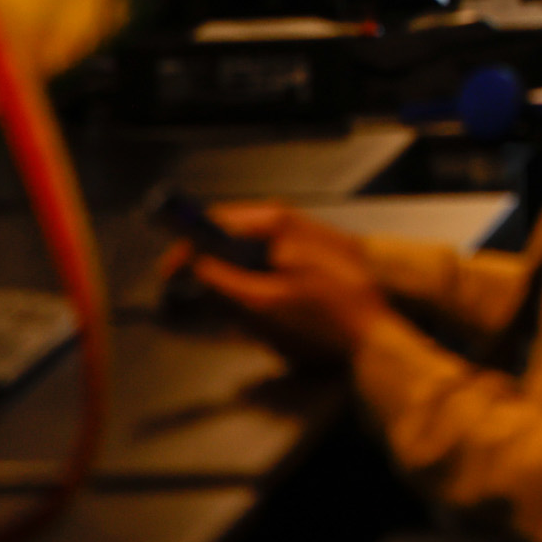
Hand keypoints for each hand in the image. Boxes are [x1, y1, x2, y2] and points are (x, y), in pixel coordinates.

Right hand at [172, 202, 394, 362]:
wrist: (373, 324)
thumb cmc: (325, 311)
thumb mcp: (267, 300)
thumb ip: (224, 279)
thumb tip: (193, 264)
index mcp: (275, 222)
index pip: (214, 221)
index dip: (185, 246)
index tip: (168, 272)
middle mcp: (285, 218)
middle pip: (227, 232)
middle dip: (205, 259)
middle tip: (187, 288)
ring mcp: (297, 231)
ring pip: (244, 246)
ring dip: (227, 269)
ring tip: (219, 297)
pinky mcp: (305, 248)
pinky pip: (263, 256)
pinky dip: (248, 273)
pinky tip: (250, 298)